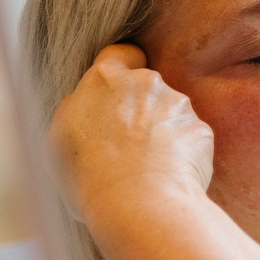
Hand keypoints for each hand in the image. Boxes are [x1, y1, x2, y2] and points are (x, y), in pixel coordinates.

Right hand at [48, 45, 214, 228]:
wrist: (138, 206)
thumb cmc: (89, 179)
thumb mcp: (58, 141)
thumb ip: (75, 109)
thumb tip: (84, 102)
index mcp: (105, 80)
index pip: (121, 53)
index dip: (124, 68)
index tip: (121, 92)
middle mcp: (145, 83)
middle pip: (147, 87)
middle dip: (142, 109)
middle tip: (129, 146)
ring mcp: (177, 104)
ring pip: (172, 113)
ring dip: (163, 133)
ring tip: (148, 169)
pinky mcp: (200, 129)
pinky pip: (190, 138)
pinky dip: (183, 154)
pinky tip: (168, 176)